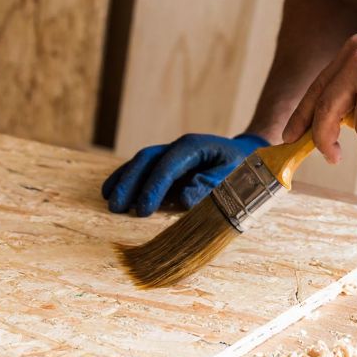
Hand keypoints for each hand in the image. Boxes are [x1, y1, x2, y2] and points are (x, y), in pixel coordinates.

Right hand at [101, 132, 269, 216]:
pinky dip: (126, 179)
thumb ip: (210, 186)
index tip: (142, 210)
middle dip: (130, 183)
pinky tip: (110, 191)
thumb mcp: (234, 176)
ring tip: (109, 201)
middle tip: (117, 207)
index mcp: (193, 146)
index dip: (153, 188)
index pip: (167, 166)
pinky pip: (142, 169)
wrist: (247, 155)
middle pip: (147, 160)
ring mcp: (169, 154)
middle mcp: (177, 147)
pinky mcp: (166, 165)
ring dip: (123, 181)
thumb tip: (184, 199)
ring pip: (140, 163)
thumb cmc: (243, 168)